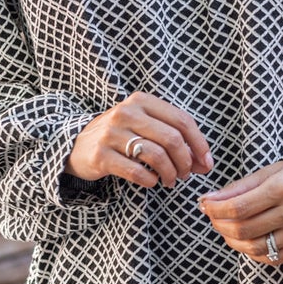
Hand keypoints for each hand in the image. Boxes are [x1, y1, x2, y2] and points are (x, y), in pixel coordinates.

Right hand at [66, 92, 213, 188]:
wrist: (77, 145)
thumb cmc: (120, 136)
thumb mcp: (144, 126)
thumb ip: (174, 138)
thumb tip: (205, 163)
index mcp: (142, 101)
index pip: (182, 120)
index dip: (199, 144)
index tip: (205, 163)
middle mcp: (126, 112)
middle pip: (172, 139)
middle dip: (185, 162)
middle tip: (185, 174)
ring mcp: (111, 133)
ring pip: (157, 156)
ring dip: (170, 173)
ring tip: (170, 181)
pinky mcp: (101, 155)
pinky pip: (137, 171)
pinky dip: (150, 180)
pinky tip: (151, 182)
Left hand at [197, 161, 282, 263]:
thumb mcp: (269, 172)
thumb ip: (239, 188)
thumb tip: (209, 201)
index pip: (238, 207)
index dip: (215, 210)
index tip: (204, 206)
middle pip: (244, 230)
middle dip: (221, 225)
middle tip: (213, 218)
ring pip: (256, 247)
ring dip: (233, 242)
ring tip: (227, 231)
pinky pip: (273, 257)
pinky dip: (253, 252)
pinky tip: (246, 241)